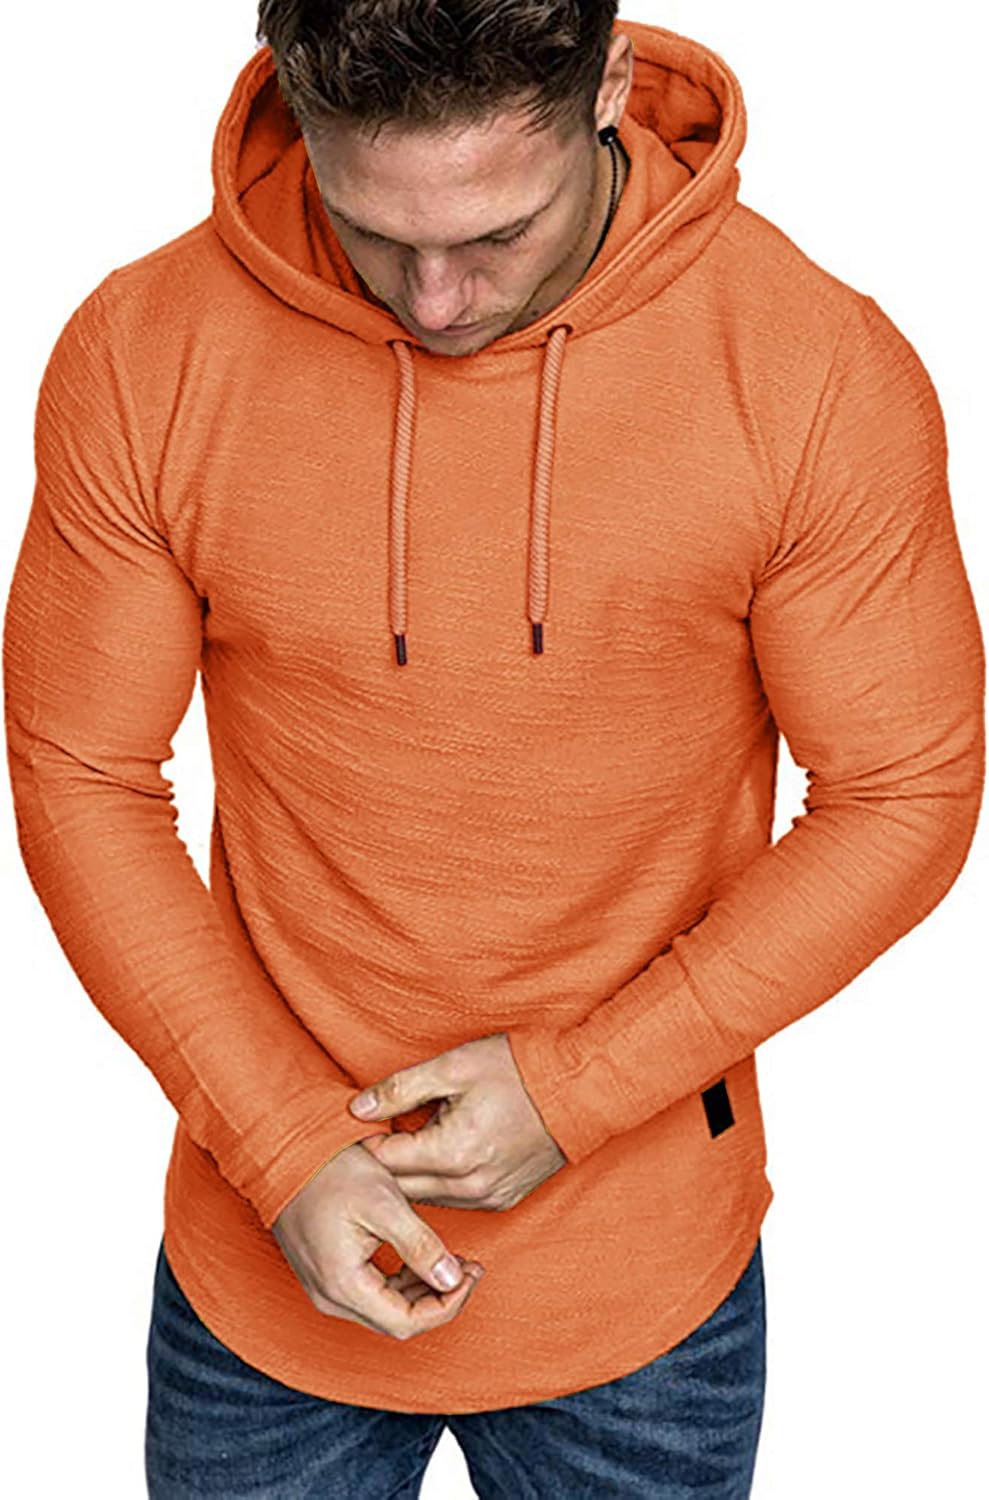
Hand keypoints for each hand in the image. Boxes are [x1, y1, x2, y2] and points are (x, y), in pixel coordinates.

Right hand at [271, 1139, 485, 1340]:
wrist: (284, 1153)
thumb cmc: (331, 1171)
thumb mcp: (384, 1202)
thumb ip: (419, 1245)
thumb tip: (453, 1280)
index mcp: (343, 1284)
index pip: (406, 1322)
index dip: (447, 1305)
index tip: (471, 1274)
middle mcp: (329, 1296)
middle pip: (396, 1321)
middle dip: (439, 1298)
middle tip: (468, 1267)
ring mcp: (323, 1287)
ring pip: (384, 1309)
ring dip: (422, 1291)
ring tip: (452, 1260)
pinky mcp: (324, 1274)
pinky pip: (369, 1294)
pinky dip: (400, 1281)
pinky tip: (419, 1258)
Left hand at [348, 1032, 566, 1210]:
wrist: (578, 1090)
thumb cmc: (517, 1071)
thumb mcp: (453, 1067)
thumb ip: (401, 1089)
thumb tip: (355, 1109)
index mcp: (452, 1153)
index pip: (386, 1161)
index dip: (368, 1141)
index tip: (361, 1126)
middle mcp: (469, 1186)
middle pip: (402, 1187)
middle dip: (384, 1164)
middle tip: (376, 1136)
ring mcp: (488, 1198)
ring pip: (427, 1198)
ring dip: (411, 1176)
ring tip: (406, 1142)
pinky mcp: (503, 1200)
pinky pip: (455, 1201)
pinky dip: (440, 1183)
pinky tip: (438, 1155)